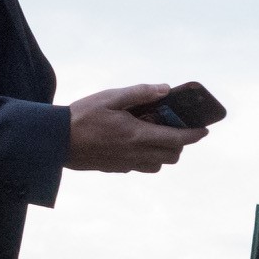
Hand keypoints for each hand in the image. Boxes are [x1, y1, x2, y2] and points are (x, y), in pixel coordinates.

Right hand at [65, 83, 200, 172]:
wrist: (54, 142)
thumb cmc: (81, 116)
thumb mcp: (110, 97)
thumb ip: (140, 93)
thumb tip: (165, 89)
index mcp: (138, 135)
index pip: (178, 139)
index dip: (195, 135)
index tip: (204, 130)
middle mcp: (135, 154)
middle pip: (172, 155)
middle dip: (181, 143)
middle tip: (175, 127)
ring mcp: (125, 164)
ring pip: (158, 165)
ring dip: (164, 152)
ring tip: (156, 135)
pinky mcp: (115, 169)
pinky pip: (140, 167)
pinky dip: (147, 158)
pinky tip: (134, 143)